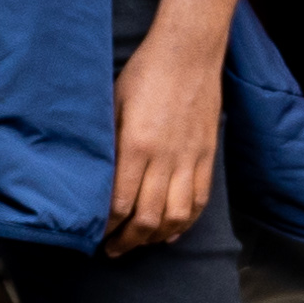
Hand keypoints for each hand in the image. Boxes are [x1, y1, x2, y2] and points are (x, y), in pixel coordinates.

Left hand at [107, 32, 223, 254]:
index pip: (120, 203)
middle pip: (148, 218)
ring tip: (140, 242)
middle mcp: (165, 158)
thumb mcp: (114, 106)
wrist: (188, 53)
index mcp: (136, 145)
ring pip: (176, 216)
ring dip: (156, 237)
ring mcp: (190, 159)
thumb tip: (98, 183)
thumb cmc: (144, 74)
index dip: (107, 227)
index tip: (96, 235)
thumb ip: (110, 146)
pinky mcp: (207, 156)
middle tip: (113, 249)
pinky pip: (199, 200)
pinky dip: (186, 222)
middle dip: (128, 241)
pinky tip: (171, 232)